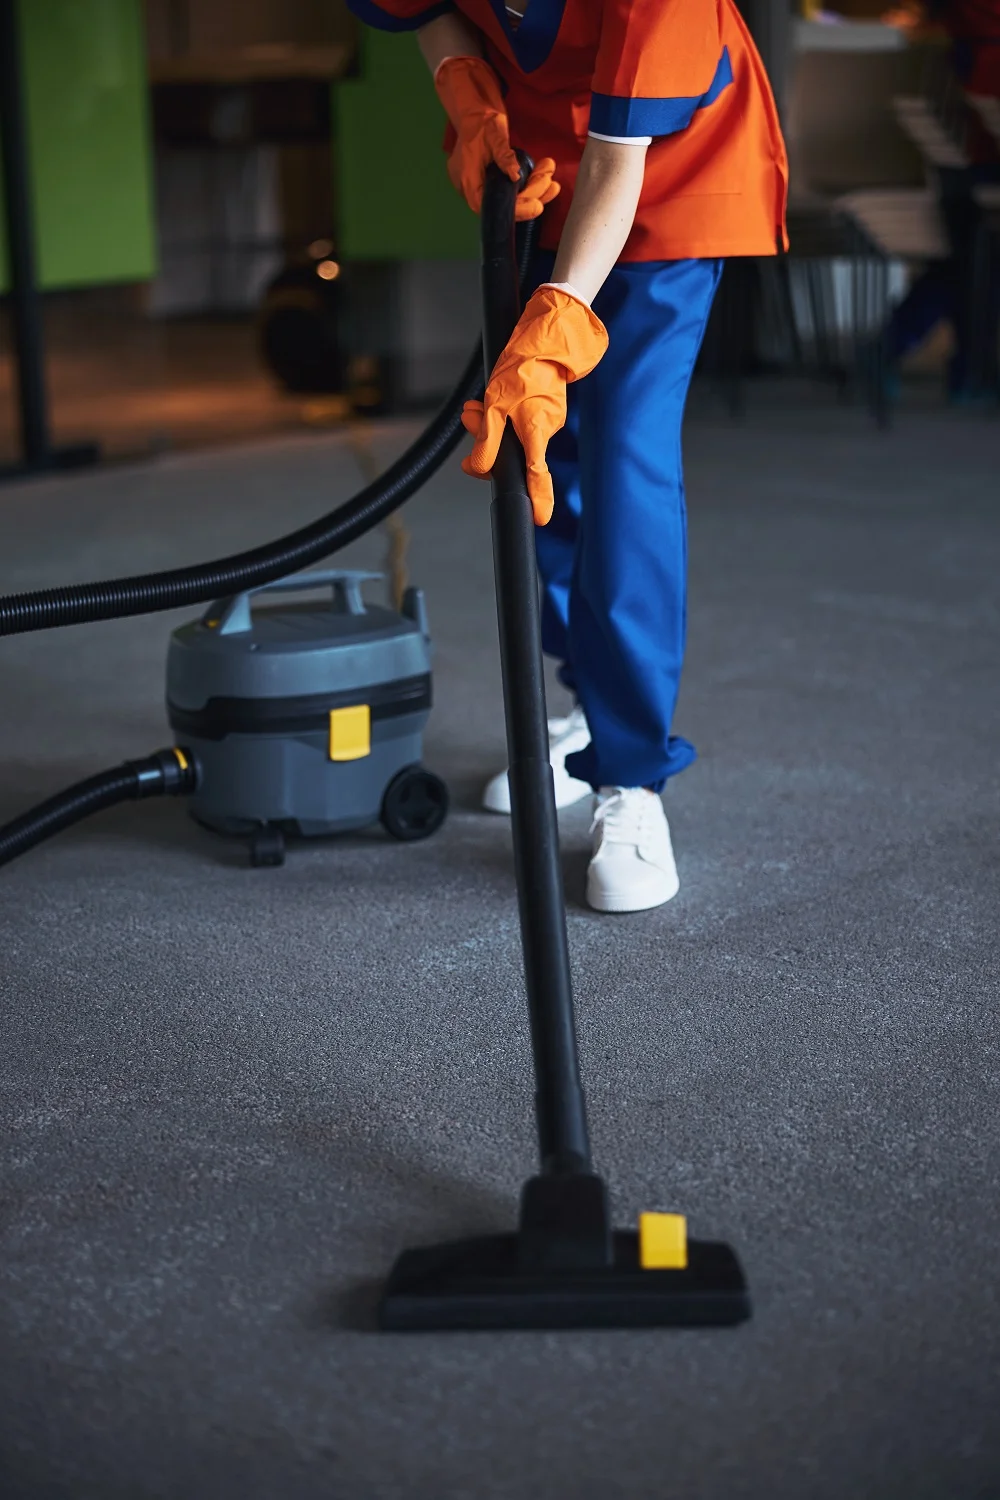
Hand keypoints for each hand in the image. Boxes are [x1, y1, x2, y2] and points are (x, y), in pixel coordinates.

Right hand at [434, 57, 559, 218]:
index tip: (537, 204)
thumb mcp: (493, 132)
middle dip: (531, 197)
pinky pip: (511, 194)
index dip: (514, 210)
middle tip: (551, 182)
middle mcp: (472, 189)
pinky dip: (529, 188)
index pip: (489, 206)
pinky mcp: (491, 185)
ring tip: (552, 180)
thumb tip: (515, 175)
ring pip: (510, 201)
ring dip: (534, 192)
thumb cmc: (481, 119)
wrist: (475, 114)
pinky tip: (545, 180)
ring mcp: (481, 188)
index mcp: (467, 179)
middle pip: (503, 206)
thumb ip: (504, 154)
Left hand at [461, 286, 607, 524]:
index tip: (539, 520)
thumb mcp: (496, 402)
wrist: (548, 331)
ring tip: (476, 404)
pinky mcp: (544, 404)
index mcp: (537, 433)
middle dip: (486, 443)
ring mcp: (547, 417)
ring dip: (490, 422)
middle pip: (513, 453)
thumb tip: (478, 466)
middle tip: (470, 417)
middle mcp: (545, 430)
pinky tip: (490, 397)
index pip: (537, 477)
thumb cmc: (524, 364)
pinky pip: (517, 418)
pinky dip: (500, 412)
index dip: (538, 500)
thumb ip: (487, 439)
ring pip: (511, 433)